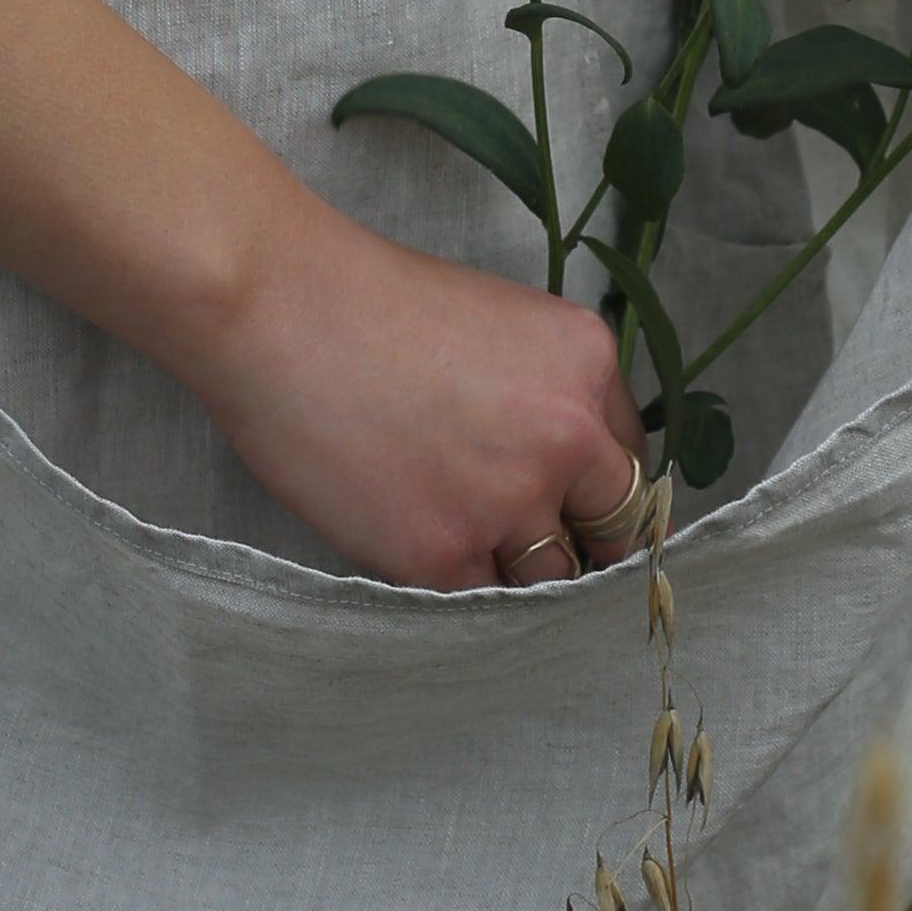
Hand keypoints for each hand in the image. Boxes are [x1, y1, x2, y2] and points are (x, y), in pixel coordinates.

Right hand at [186, 200, 654, 588]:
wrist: (279, 310)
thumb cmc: (372, 306)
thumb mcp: (498, 323)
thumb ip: (547, 392)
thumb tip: (563, 469)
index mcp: (587, 363)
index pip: (633, 461)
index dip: (599, 492)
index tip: (577, 512)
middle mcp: (567, 435)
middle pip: (612, 530)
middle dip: (581, 544)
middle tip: (539, 548)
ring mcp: (508, 501)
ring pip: (552, 579)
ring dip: (520, 575)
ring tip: (465, 544)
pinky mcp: (442, 554)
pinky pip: (482, 605)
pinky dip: (461, 590)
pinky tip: (427, 555)